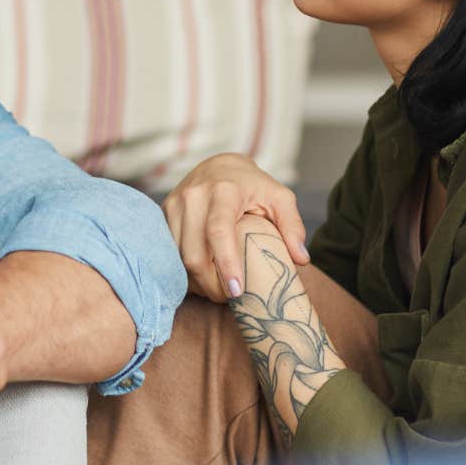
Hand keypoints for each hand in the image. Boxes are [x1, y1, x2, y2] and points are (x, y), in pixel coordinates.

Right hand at [163, 153, 309, 300]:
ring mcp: (175, 204)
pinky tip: (201, 279)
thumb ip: (292, 226)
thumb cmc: (253, 186)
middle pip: (193, 252)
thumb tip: (300, 260)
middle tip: (229, 299)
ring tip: (216, 290)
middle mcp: (194, 196)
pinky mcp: (164, 213)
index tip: (237, 291)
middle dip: (210, 284)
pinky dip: (184, 271)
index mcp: (224, 191)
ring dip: (196, 281)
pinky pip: (170, 252)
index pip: (218, 231)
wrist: (218, 165)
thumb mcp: (280, 198)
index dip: (226, 263)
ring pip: (178, 256)